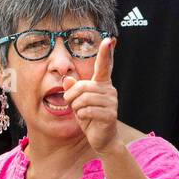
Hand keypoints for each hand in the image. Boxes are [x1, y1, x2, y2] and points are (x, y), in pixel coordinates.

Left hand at [62, 37, 119, 153]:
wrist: (102, 138)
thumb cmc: (90, 117)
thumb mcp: (77, 102)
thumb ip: (73, 90)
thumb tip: (67, 79)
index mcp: (102, 84)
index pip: (104, 66)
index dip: (105, 53)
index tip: (107, 39)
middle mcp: (109, 90)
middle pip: (82, 86)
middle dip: (72, 97)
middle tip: (73, 106)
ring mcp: (111, 102)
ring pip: (83, 99)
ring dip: (76, 108)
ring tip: (82, 113)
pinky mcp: (110, 114)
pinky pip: (87, 111)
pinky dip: (82, 116)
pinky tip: (88, 120)